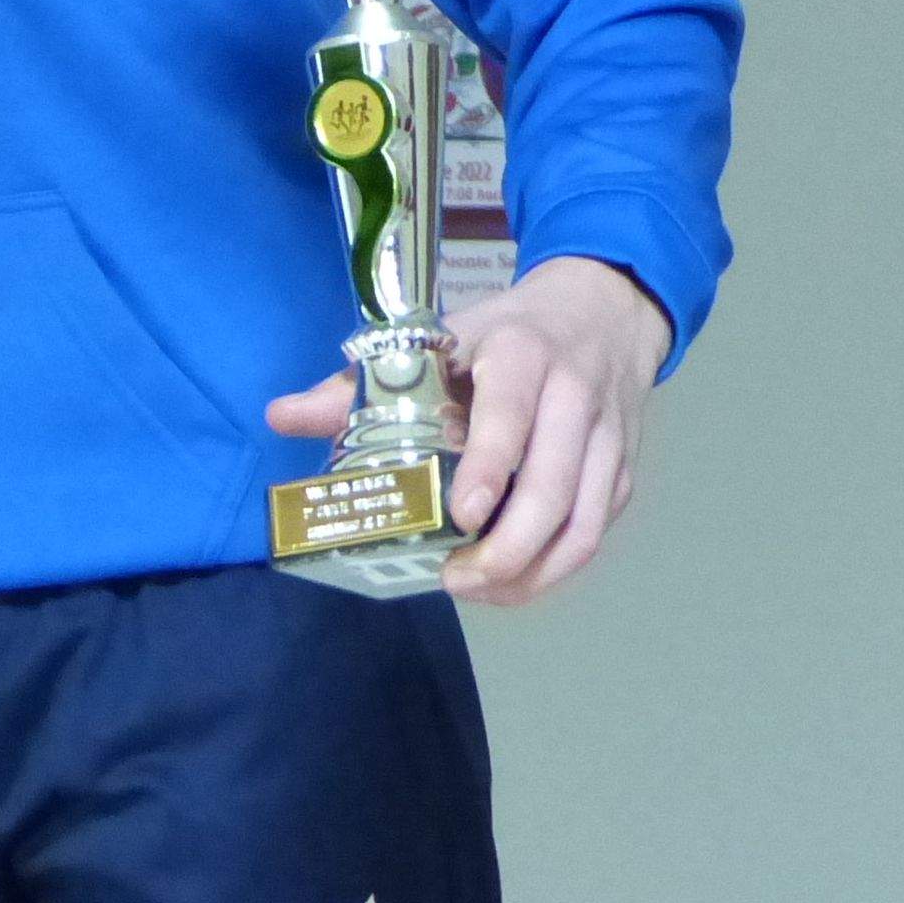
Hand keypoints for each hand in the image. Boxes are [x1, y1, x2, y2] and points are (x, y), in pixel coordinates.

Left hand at [264, 256, 672, 605]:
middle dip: (508, 547)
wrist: (602, 311)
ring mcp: (606, 437)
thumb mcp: (437, 339)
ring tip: (481, 591)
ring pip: (584, 521)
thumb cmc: (504, 332)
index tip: (461, 516)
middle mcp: (573, 396)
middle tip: (457, 580)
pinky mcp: (622, 469)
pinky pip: (596, 530)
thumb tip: (281, 416)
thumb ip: (360, 383)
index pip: (510, 415)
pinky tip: (513, 580)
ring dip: (534, 570)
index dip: (490, 468)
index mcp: (520, 355)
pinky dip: (557, 566)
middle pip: (553, 486)